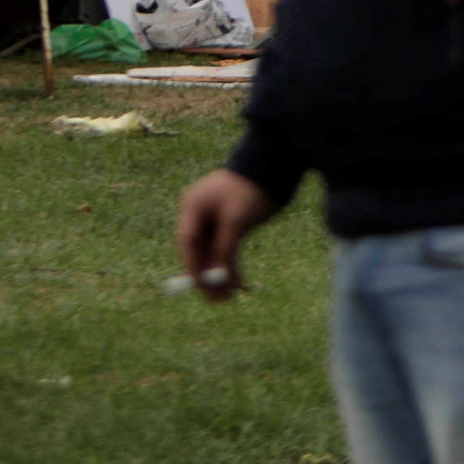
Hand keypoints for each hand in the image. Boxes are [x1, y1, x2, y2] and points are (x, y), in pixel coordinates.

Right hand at [175, 169, 276, 301]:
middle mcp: (200, 212)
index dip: (193, 266)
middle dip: (208, 275)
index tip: (200, 286)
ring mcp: (215, 217)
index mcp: (193, 206)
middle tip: (216, 299)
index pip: (187, 242)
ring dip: (221, 273)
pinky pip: (226, 247)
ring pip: (213, 252)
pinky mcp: (231, 221)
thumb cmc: (252, 188)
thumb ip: (225, 247)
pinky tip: (238, 282)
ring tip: (231, 297)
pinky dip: (231, 263)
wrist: (277, 164)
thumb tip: (216, 277)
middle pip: (199, 250)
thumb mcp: (237, 220)